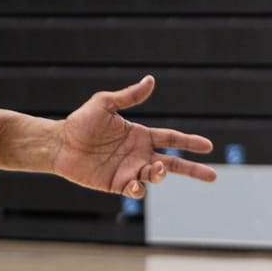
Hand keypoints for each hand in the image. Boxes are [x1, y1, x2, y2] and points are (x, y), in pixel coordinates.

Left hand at [52, 75, 216, 198]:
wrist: (58, 144)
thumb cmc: (80, 123)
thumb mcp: (104, 104)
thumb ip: (128, 96)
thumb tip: (150, 80)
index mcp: (140, 135)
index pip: (171, 138)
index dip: (190, 142)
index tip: (208, 146)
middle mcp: (139, 154)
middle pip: (173, 163)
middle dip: (193, 170)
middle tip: (213, 177)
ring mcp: (129, 170)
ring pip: (155, 178)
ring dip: (159, 175)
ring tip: (155, 168)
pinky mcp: (116, 185)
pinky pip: (135, 190)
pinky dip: (138, 188)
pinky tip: (133, 181)